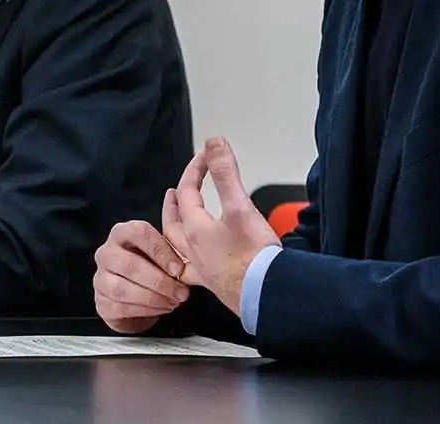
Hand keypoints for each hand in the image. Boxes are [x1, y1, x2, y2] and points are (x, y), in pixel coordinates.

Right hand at [93, 204, 190, 334]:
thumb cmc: (151, 267)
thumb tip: (195, 242)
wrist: (134, 294)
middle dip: (159, 281)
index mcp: (123, 233)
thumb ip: (173, 245)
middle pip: (129, 264)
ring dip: (153, 298)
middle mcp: (107, 253)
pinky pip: (121, 307)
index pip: (138, 232)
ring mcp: (100, 278)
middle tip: (180, 292)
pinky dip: (145, 311)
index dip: (160, 251)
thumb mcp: (162, 253)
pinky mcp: (101, 301)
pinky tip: (161, 309)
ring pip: (123, 289)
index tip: (178, 269)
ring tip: (173, 302)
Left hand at [162, 136, 279, 316]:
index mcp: (196, 229)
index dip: (195, 170)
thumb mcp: (240, 207)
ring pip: (177, 248)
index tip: (207, 156)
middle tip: (173, 193)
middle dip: (175, 203)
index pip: (187, 192)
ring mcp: (202, 269)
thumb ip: (226, 174)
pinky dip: (186, 264)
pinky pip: (189, 272)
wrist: (266, 296)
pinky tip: (191, 267)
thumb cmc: (254, 257)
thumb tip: (214, 143)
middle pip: (174, 222)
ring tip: (177, 226)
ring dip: (175, 232)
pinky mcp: (214, 284)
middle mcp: (193, 250)